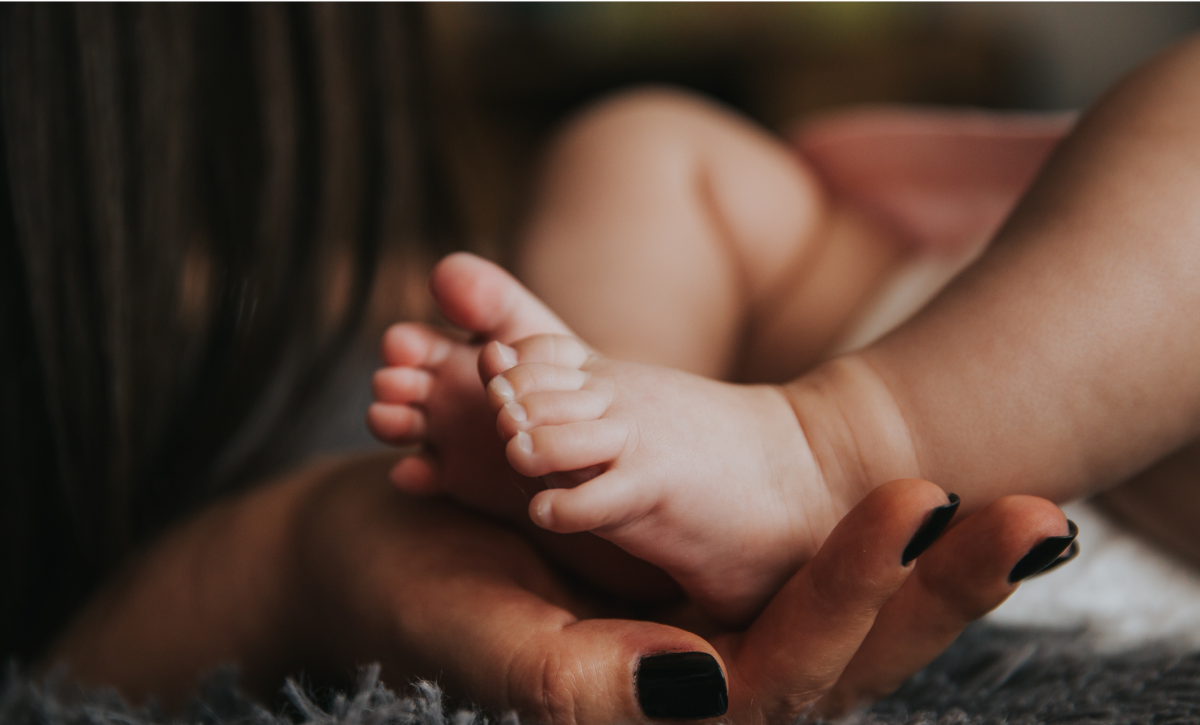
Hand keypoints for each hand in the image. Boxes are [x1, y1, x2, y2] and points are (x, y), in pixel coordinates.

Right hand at [291, 454, 1073, 722]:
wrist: (379, 550)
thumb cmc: (412, 598)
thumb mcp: (484, 637)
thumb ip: (579, 683)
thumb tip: (708, 688)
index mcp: (656, 712)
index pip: (789, 675)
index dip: (859, 590)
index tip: (921, 502)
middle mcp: (699, 692)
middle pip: (850, 657)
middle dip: (943, 592)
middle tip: (1040, 520)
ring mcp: (709, 642)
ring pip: (847, 618)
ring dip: (938, 570)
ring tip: (1035, 515)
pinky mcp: (700, 595)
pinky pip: (806, 577)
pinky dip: (874, 543)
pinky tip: (940, 507)